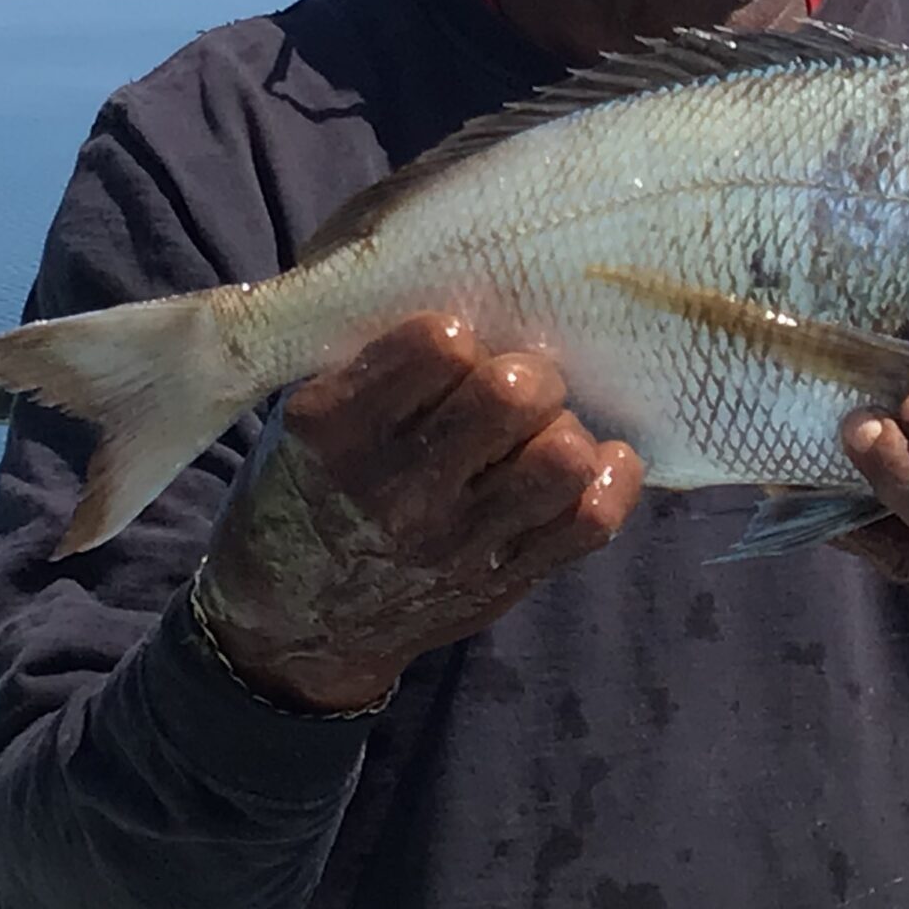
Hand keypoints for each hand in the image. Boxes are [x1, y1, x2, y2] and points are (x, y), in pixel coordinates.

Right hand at [196, 313, 644, 713]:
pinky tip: (593, 460)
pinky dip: (610, 477)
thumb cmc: (309, 488)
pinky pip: (593, 520)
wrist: (298, 623)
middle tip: (514, 384)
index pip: (439, 347)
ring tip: (541, 432)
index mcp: (340, 430)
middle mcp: (400, 489)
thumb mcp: (306, 414)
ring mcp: (459, 542)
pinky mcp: (508, 580)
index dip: (458, 334)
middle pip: (514, 395)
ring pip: (563, 457)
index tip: (453, 348)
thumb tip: (469, 285)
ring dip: (563, 428)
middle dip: (526, 373)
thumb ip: (375, 361)